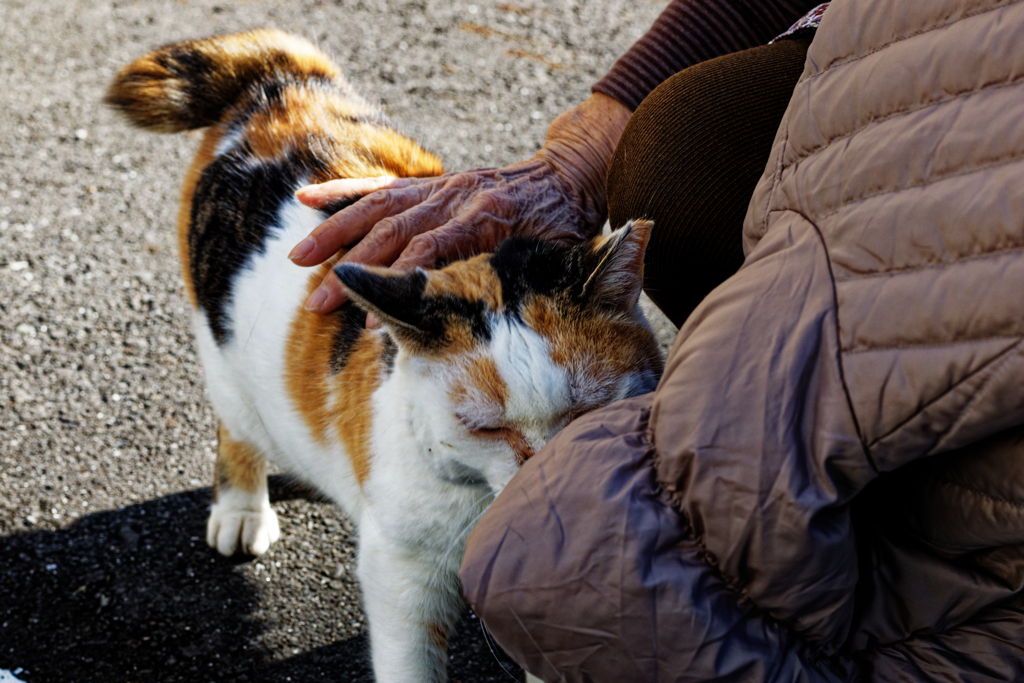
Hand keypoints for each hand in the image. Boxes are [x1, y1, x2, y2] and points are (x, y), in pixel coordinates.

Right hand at [290, 93, 631, 314]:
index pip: (430, 252)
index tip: (370, 319)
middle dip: (352, 269)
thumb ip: (521, 283)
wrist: (572, 175)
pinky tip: (306, 199)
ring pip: (377, 208)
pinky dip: (343, 193)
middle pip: (393, 233)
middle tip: (317, 304)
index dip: (398, 285)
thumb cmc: (565, 229)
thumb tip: (490, 325)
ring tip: (298, 261)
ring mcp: (440, 187)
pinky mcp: (431, 184)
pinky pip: (382, 187)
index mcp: (488, 218)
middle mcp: (457, 197)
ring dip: (334, 233)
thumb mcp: (556, 261)